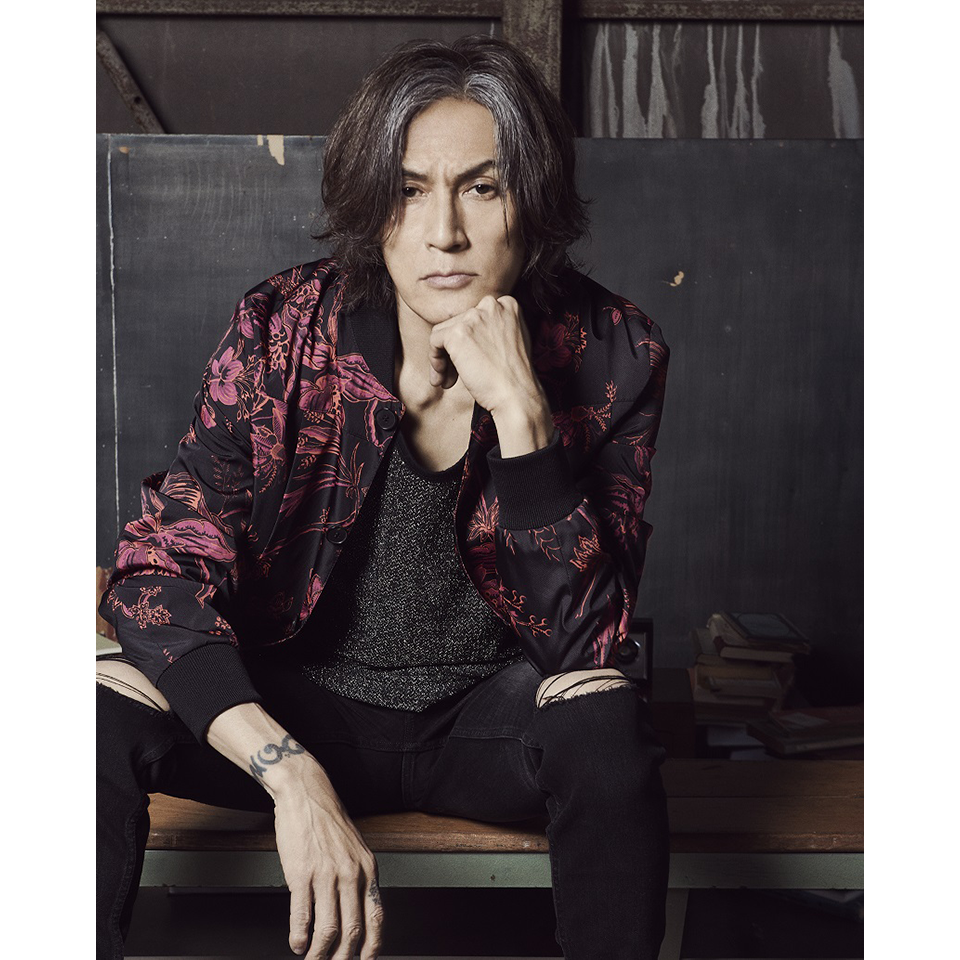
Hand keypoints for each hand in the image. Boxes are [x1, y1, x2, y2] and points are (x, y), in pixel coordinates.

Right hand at [274, 773, 382, 959]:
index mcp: (367, 868)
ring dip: (319, 954)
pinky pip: (302, 916)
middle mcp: (350, 873)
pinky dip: (299, 937)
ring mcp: (325, 875)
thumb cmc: (328, 820)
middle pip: (353, 931)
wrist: (305, 793)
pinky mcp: (300, 874)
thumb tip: (359, 911)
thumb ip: (359, 877)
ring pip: (328, 930)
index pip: (376, 917)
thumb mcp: (354, 848)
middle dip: (343, 958)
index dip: (372, 946)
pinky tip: (297, 944)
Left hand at [429, 294, 554, 455]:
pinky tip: (444, 379)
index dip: (469, 341)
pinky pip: (434, 341)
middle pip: (459, 324)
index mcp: (507, 305)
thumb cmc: (514, 376)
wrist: (517, 394)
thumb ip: (493, 330)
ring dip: (443, 358)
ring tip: (448, 380)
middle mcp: (491, 305)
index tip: (470, 359)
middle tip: (456, 375)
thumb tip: (468, 336)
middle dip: (455, 351)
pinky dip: (435, 361)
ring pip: (444, 332)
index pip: (475, 318)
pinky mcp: (458, 333)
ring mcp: (474, 317)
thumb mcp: (512, 341)